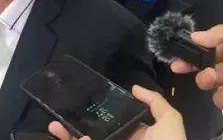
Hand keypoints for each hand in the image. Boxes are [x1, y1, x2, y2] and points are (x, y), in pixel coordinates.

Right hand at [49, 85, 184, 139]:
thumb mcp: (169, 121)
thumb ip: (154, 102)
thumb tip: (134, 88)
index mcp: (133, 136)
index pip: (111, 122)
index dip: (96, 113)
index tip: (81, 101)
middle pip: (91, 134)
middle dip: (73, 125)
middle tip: (59, 115)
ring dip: (66, 136)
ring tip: (53, 126)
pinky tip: (72, 136)